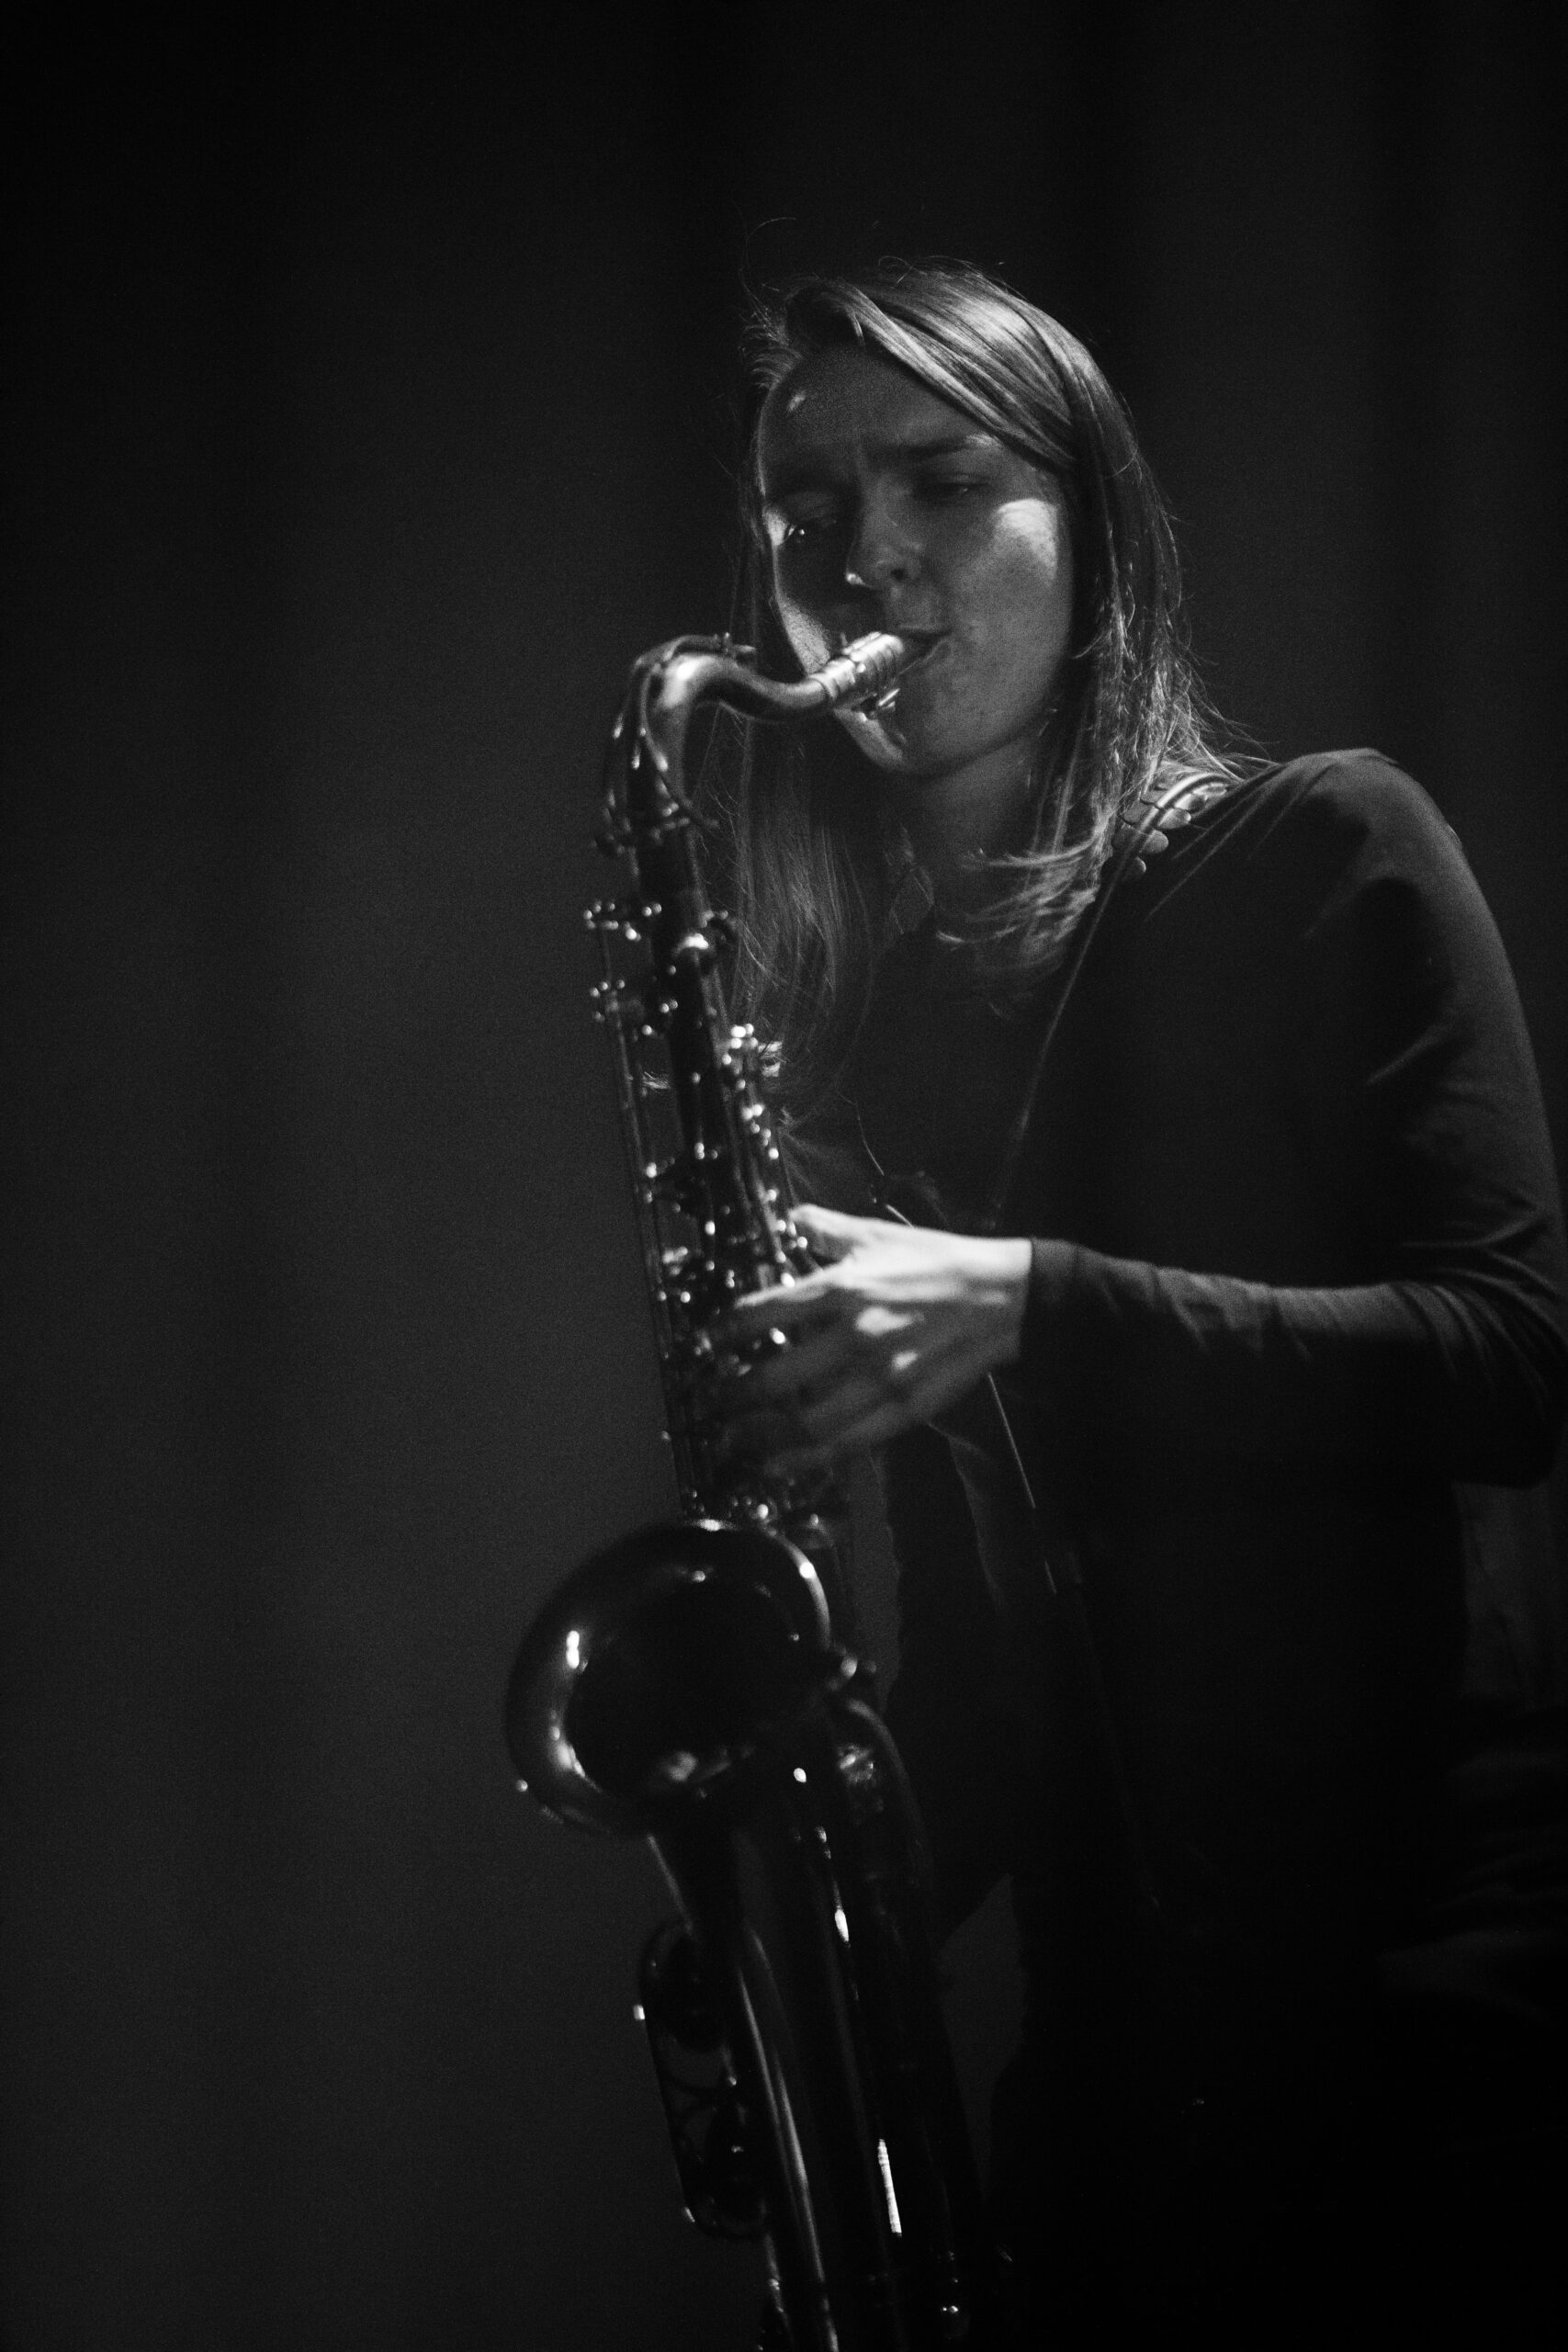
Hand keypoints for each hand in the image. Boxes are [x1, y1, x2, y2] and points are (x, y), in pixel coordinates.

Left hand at [709, 1205, 1032, 1471]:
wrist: (1001, 1297)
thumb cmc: (937, 1261)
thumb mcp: (877, 1234)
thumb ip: (826, 1229)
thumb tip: (791, 1217)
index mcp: (843, 1287)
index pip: (763, 1311)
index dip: (724, 1332)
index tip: (705, 1344)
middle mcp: (855, 1335)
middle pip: (774, 1378)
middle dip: (733, 1396)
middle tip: (713, 1402)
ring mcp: (880, 1377)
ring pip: (805, 1422)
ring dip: (761, 1436)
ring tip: (735, 1440)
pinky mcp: (903, 1408)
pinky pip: (845, 1443)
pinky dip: (805, 1460)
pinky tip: (778, 1465)